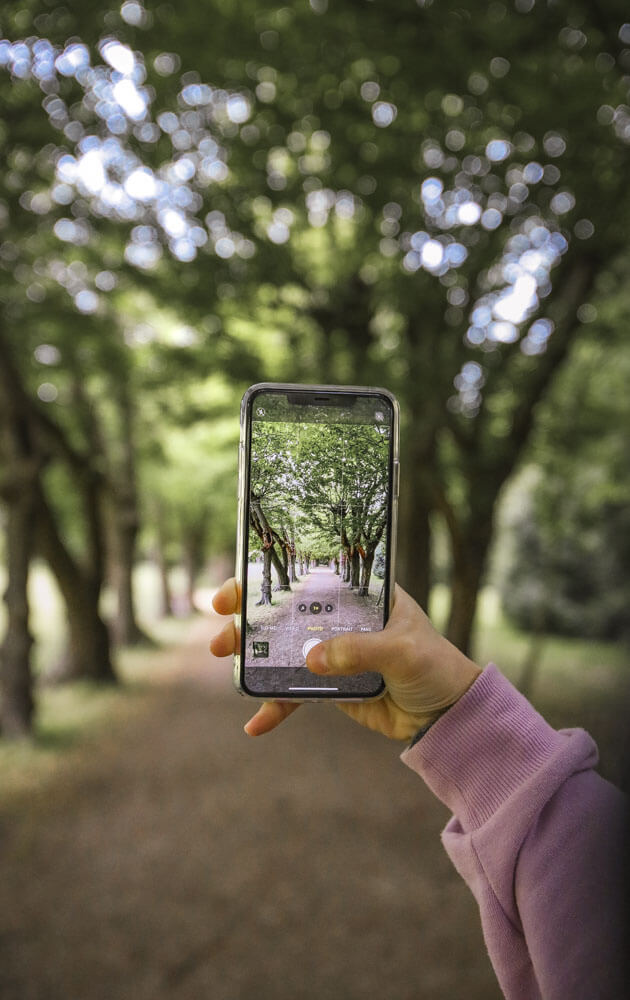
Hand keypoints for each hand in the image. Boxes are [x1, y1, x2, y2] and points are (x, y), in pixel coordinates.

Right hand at [210, 578, 480, 740]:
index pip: (307, 576)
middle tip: (221, 638)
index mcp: (359, 593)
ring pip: (281, 652)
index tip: (234, 592)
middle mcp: (340, 618)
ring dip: (251, 660)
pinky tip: (255, 725)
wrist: (448, 716)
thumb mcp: (403, 651)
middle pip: (283, 613)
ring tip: (227, 670)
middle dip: (247, 622)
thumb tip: (312, 658)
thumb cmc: (435, 667)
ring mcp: (332, 652)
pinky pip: (294, 694)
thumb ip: (360, 651)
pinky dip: (275, 707)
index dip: (265, 579)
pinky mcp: (330, 686)